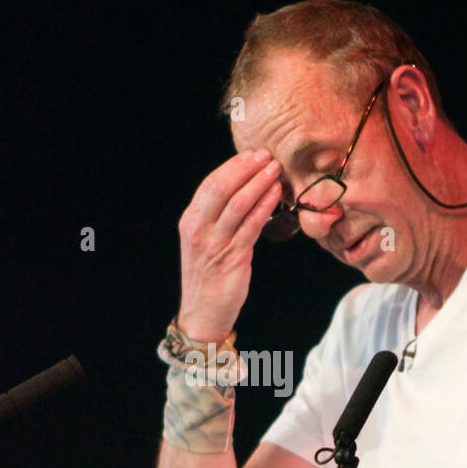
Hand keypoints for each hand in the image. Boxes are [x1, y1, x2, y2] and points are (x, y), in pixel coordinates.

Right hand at [176, 149, 284, 339]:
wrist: (203, 312)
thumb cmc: (209, 276)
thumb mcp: (205, 241)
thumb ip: (218, 218)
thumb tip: (243, 190)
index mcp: (190, 221)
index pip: (210, 184)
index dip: (233, 166)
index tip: (251, 155)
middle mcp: (199, 229)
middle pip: (222, 188)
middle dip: (246, 168)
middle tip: (266, 156)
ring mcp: (214, 243)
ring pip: (238, 203)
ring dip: (259, 183)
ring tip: (275, 170)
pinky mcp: (232, 257)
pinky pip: (251, 225)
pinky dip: (265, 206)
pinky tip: (276, 195)